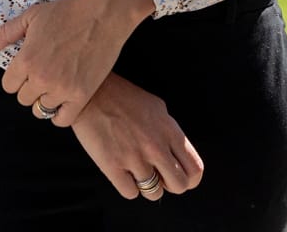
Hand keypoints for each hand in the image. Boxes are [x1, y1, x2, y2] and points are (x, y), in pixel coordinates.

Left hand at [0, 0, 152, 126]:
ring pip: (41, 110)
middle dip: (31, 87)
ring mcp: (61, 89)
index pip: (8, 86)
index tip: (29, 69)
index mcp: (25, 60)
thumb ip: (5, 34)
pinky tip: (65, 101)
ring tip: (55, 85)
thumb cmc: (67, 12)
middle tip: (45, 74)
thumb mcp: (32, 16)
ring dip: (46, 99)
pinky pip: (62, 120)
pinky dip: (61, 114)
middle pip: (24, 99)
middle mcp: (40, 78)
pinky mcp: (81, 95)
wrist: (103, 14)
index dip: (17, 77)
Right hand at [71, 74, 205, 200]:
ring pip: (154, 193)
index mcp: (169, 130)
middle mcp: (155, 146)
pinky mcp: (112, 166)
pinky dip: (128, 187)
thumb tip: (177, 154)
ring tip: (138, 173)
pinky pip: (130, 193)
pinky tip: (123, 173)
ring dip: (148, 187)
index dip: (190, 179)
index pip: (194, 169)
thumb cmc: (123, 97)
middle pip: (179, 185)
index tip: (181, 177)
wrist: (91, 93)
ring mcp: (134, 158)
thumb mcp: (157, 108)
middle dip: (171, 186)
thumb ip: (169, 132)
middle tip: (159, 177)